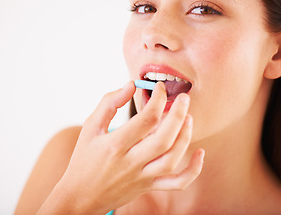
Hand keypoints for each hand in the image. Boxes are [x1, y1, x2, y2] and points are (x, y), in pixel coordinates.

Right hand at [39, 81, 203, 214]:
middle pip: (164, 138)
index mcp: (115, 145)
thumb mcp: (90, 127)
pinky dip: (193, 171)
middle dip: (178, 114)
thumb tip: (130, 85)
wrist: (81, 196)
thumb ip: (109, 103)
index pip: (146, 119)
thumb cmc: (84, 159)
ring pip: (172, 159)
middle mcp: (131, 162)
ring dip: (185, 136)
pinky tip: (199, 153)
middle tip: (184, 98)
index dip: (158, 99)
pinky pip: (177, 183)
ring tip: (188, 117)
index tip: (159, 88)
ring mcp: (142, 177)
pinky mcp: (148, 186)